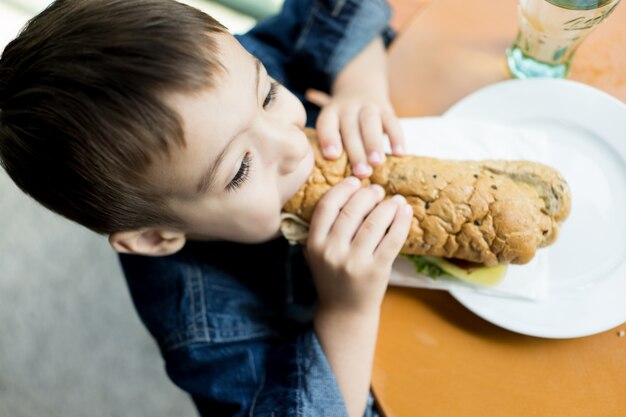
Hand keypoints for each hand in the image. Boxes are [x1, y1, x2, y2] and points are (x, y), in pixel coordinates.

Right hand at [305, 177, 412, 313]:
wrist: (344, 312)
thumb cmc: (334, 276)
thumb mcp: (319, 252)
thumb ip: (328, 227)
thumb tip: (354, 191)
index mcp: (315, 244)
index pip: (327, 207)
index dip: (342, 190)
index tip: (355, 181)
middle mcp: (332, 252)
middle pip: (351, 211)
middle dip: (367, 195)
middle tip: (377, 190)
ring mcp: (354, 262)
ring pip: (374, 223)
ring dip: (387, 206)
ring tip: (394, 200)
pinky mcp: (376, 270)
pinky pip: (392, 239)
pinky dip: (401, 222)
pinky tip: (405, 211)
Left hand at [308, 89, 404, 178]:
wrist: (360, 86)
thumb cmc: (342, 119)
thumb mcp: (331, 123)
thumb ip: (331, 142)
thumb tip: (330, 177)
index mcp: (330, 113)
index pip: (327, 124)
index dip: (329, 138)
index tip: (332, 156)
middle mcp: (348, 108)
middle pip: (351, 128)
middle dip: (356, 152)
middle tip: (361, 173)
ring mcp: (368, 106)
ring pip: (371, 123)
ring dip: (374, 144)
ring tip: (377, 163)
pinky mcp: (386, 108)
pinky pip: (392, 121)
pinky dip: (397, 138)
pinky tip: (400, 154)